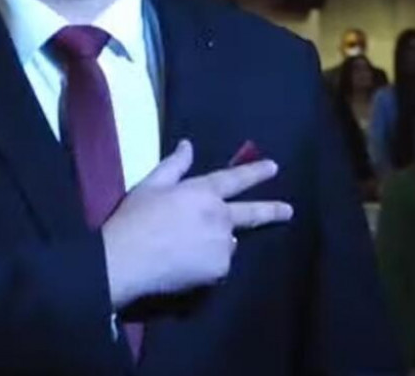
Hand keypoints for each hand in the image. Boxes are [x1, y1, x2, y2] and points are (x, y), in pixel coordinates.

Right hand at [102, 139, 293, 309]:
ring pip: (228, 241)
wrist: (126, 259)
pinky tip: (187, 262)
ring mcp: (222, 245)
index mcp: (203, 193)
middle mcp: (220, 217)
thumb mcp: (151, 185)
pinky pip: (219, 264)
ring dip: (219, 240)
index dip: (255, 172)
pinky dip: (209, 262)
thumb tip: (188, 145)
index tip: (274, 167)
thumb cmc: (135, 218)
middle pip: (252, 213)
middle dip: (272, 210)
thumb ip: (174, 165)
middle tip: (288, 211)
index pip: (235, 179)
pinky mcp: (218, 270)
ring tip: (190, 246)